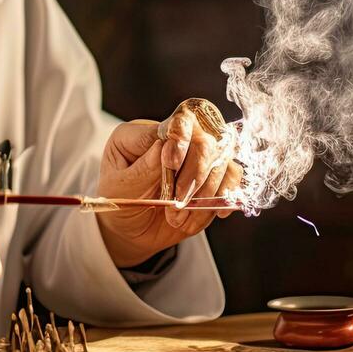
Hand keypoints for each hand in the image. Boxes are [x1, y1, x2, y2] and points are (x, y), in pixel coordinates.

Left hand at [95, 116, 241, 267]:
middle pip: (205, 140)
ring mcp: (196, 157)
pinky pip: (233, 179)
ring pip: (223, 160)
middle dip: (195, 175)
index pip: (175, 120)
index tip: (171, 164)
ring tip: (178, 218)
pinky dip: (222, 199)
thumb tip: (163, 146)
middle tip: (177, 204)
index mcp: (145, 133)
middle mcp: (175, 139)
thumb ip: (141, 168)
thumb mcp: (120, 188)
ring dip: (206, 194)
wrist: (130, 230)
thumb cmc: (119, 204)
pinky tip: (206, 213)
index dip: (179, 139)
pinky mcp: (212, 176)